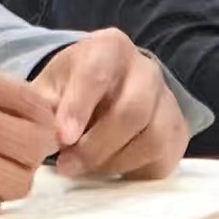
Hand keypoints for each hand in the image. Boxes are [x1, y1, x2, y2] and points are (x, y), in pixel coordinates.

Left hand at [32, 28, 188, 179]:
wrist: (102, 89)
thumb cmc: (70, 84)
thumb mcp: (49, 85)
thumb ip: (42, 105)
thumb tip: (40, 133)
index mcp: (109, 47)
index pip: (96, 74)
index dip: (78, 107)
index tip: (62, 137)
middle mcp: (146, 69)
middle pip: (132, 111)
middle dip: (96, 146)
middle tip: (66, 165)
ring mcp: (168, 100)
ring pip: (152, 140)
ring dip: (113, 163)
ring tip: (82, 169)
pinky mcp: (178, 131)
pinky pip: (163, 160)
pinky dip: (132, 172)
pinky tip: (105, 170)